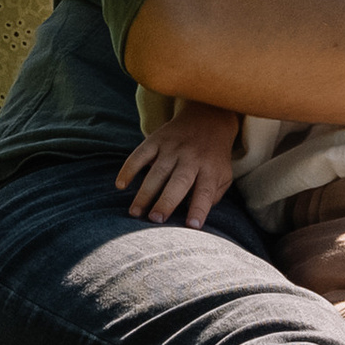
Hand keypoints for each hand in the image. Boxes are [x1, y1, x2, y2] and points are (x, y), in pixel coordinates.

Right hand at [116, 103, 240, 227]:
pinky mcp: (157, 139)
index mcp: (210, 169)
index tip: (192, 227)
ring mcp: (173, 147)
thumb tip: (193, 216)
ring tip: (135, 213)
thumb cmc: (214, 157)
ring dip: (145, 193)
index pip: (205, 192)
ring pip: (157, 172)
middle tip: (155, 220)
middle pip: (179, 182)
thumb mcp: (223, 175)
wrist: (208, 117)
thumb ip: (212, 196)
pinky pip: (140, 154)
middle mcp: (192, 158)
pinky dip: (129, 168)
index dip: (199, 209)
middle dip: (166, 201)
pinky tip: (121, 185)